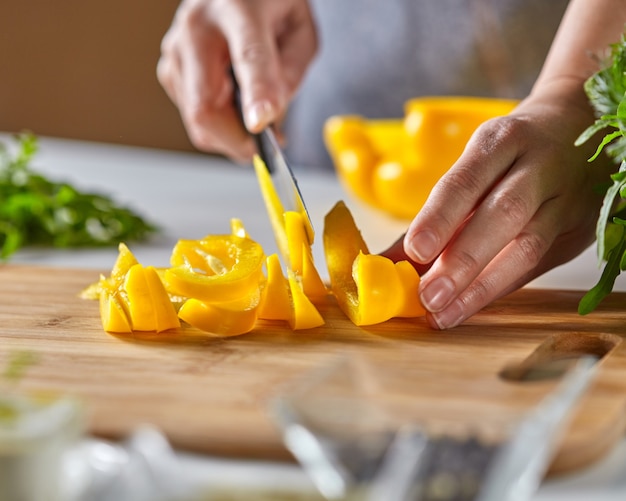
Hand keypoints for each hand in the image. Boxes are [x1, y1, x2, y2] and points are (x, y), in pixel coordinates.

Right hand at [157, 0, 316, 160]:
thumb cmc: (268, 3)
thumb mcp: (299, 29)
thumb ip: (291, 73)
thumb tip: (269, 118)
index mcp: (238, 8)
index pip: (248, 58)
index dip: (256, 96)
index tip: (261, 126)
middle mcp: (197, 28)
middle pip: (206, 107)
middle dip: (238, 140)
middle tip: (267, 147)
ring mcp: (175, 50)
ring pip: (197, 120)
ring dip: (229, 134)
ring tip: (255, 119)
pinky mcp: (169, 69)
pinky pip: (193, 115)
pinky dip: (218, 125)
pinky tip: (236, 107)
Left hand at [385, 79, 614, 328]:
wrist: (579, 130)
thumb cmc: (510, 153)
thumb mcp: (474, 163)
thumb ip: (434, 212)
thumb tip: (387, 261)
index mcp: (504, 140)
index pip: (468, 179)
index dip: (440, 217)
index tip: (413, 252)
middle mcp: (540, 167)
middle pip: (504, 214)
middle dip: (462, 260)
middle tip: (428, 295)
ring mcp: (567, 201)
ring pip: (528, 247)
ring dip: (481, 287)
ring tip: (444, 313)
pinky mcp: (579, 232)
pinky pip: (538, 267)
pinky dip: (499, 288)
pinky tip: (469, 306)